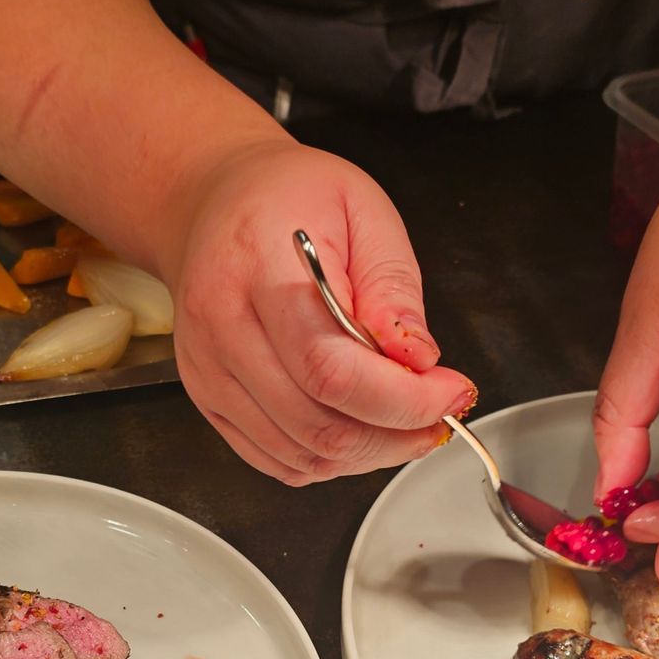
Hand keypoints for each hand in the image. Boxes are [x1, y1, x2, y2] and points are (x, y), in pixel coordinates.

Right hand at [159, 137, 474, 483]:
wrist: (216, 202)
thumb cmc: (289, 198)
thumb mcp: (364, 212)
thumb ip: (392, 290)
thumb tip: (417, 361)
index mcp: (257, 268)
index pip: (331, 369)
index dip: (403, 399)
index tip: (451, 391)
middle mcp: (221, 328)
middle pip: (317, 424)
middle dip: (397, 433)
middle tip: (438, 412)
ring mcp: (208, 372)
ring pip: (301, 455)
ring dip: (369, 453)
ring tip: (402, 417)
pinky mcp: (208, 400)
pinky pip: (277, 461)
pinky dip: (330, 460)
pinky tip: (358, 424)